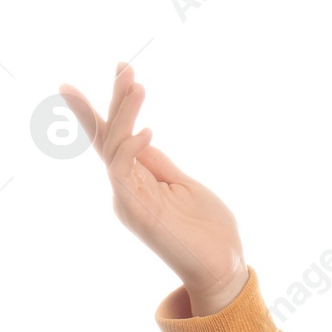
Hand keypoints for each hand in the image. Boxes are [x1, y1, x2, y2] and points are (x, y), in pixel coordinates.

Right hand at [59, 62, 247, 312]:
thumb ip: (158, 163)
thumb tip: (140, 132)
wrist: (223, 266)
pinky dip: (130, 148)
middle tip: (125, 66)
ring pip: (114, 147)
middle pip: (109, 136)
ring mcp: (128, 199)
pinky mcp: (137, 211)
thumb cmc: (207, 230)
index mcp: (137, 180)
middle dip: (114, 99)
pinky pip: (122, 173)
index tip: (120, 67)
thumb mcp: (183, 185)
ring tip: (137, 84)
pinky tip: (147, 130)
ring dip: (124, 113)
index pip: (115, 137)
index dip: (111, 104)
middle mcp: (126, 187)